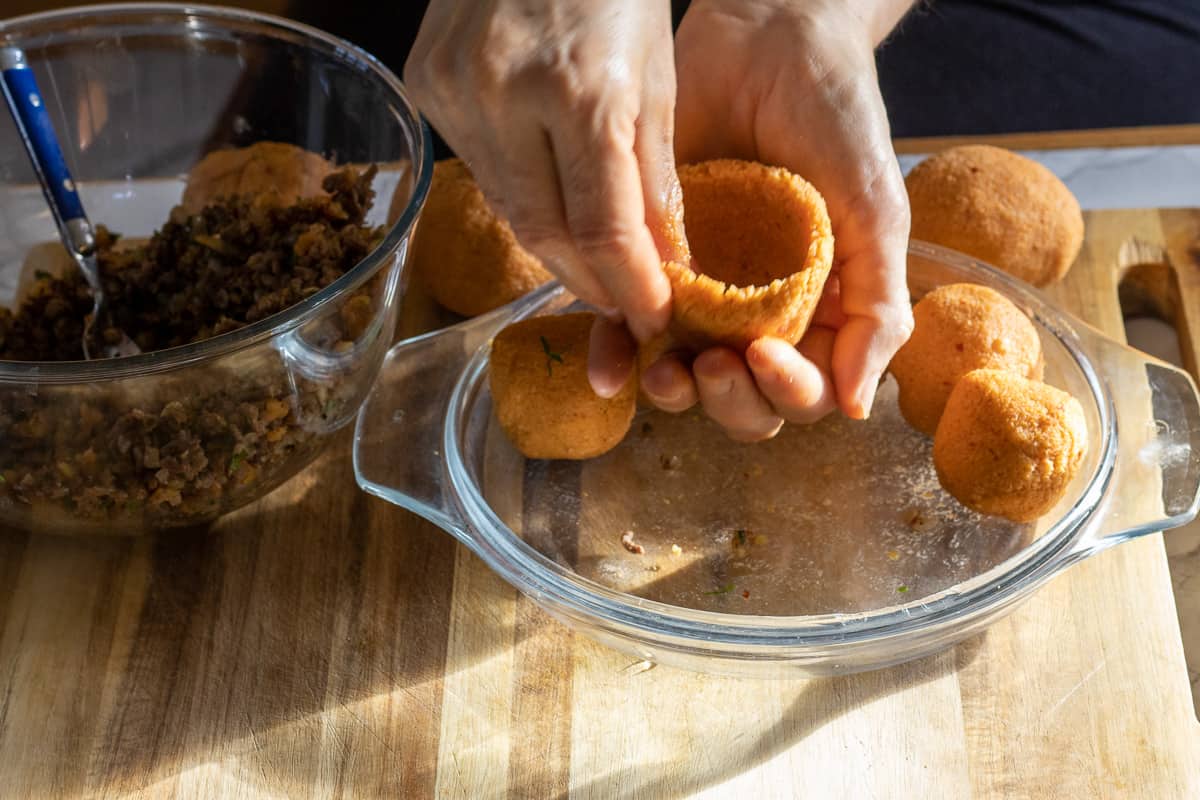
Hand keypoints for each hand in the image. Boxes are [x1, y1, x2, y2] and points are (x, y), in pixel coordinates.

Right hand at [404, 0, 684, 369]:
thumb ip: (655, 180)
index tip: (653, 320)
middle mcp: (506, 93)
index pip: (605, 228)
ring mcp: (455, 90)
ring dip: (556, 247)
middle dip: (591, 281)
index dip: (631, 289)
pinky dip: (521, 198)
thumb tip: (663, 269)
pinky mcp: (427, 87)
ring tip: (594, 267)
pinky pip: (482, 172)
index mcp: (581, 88)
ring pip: (509, 211)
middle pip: (547, 233)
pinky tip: (550, 205)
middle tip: (624, 305)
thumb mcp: (656, 79)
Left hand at [643, 0, 914, 438]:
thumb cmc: (837, 117)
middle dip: (731, 401)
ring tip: (664, 370)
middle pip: (748, 402)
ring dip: (676, 392)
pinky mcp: (655, 264)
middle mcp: (765, 315)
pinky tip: (611, 360)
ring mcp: (708, 295)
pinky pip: (633, 327)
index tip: (766, 355)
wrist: (767, 38)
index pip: (808, 390)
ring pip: (688, 379)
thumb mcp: (875, 211)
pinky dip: (619, 353)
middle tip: (714, 365)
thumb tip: (860, 407)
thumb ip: (876, 306)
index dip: (788, 392)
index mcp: (825, 311)